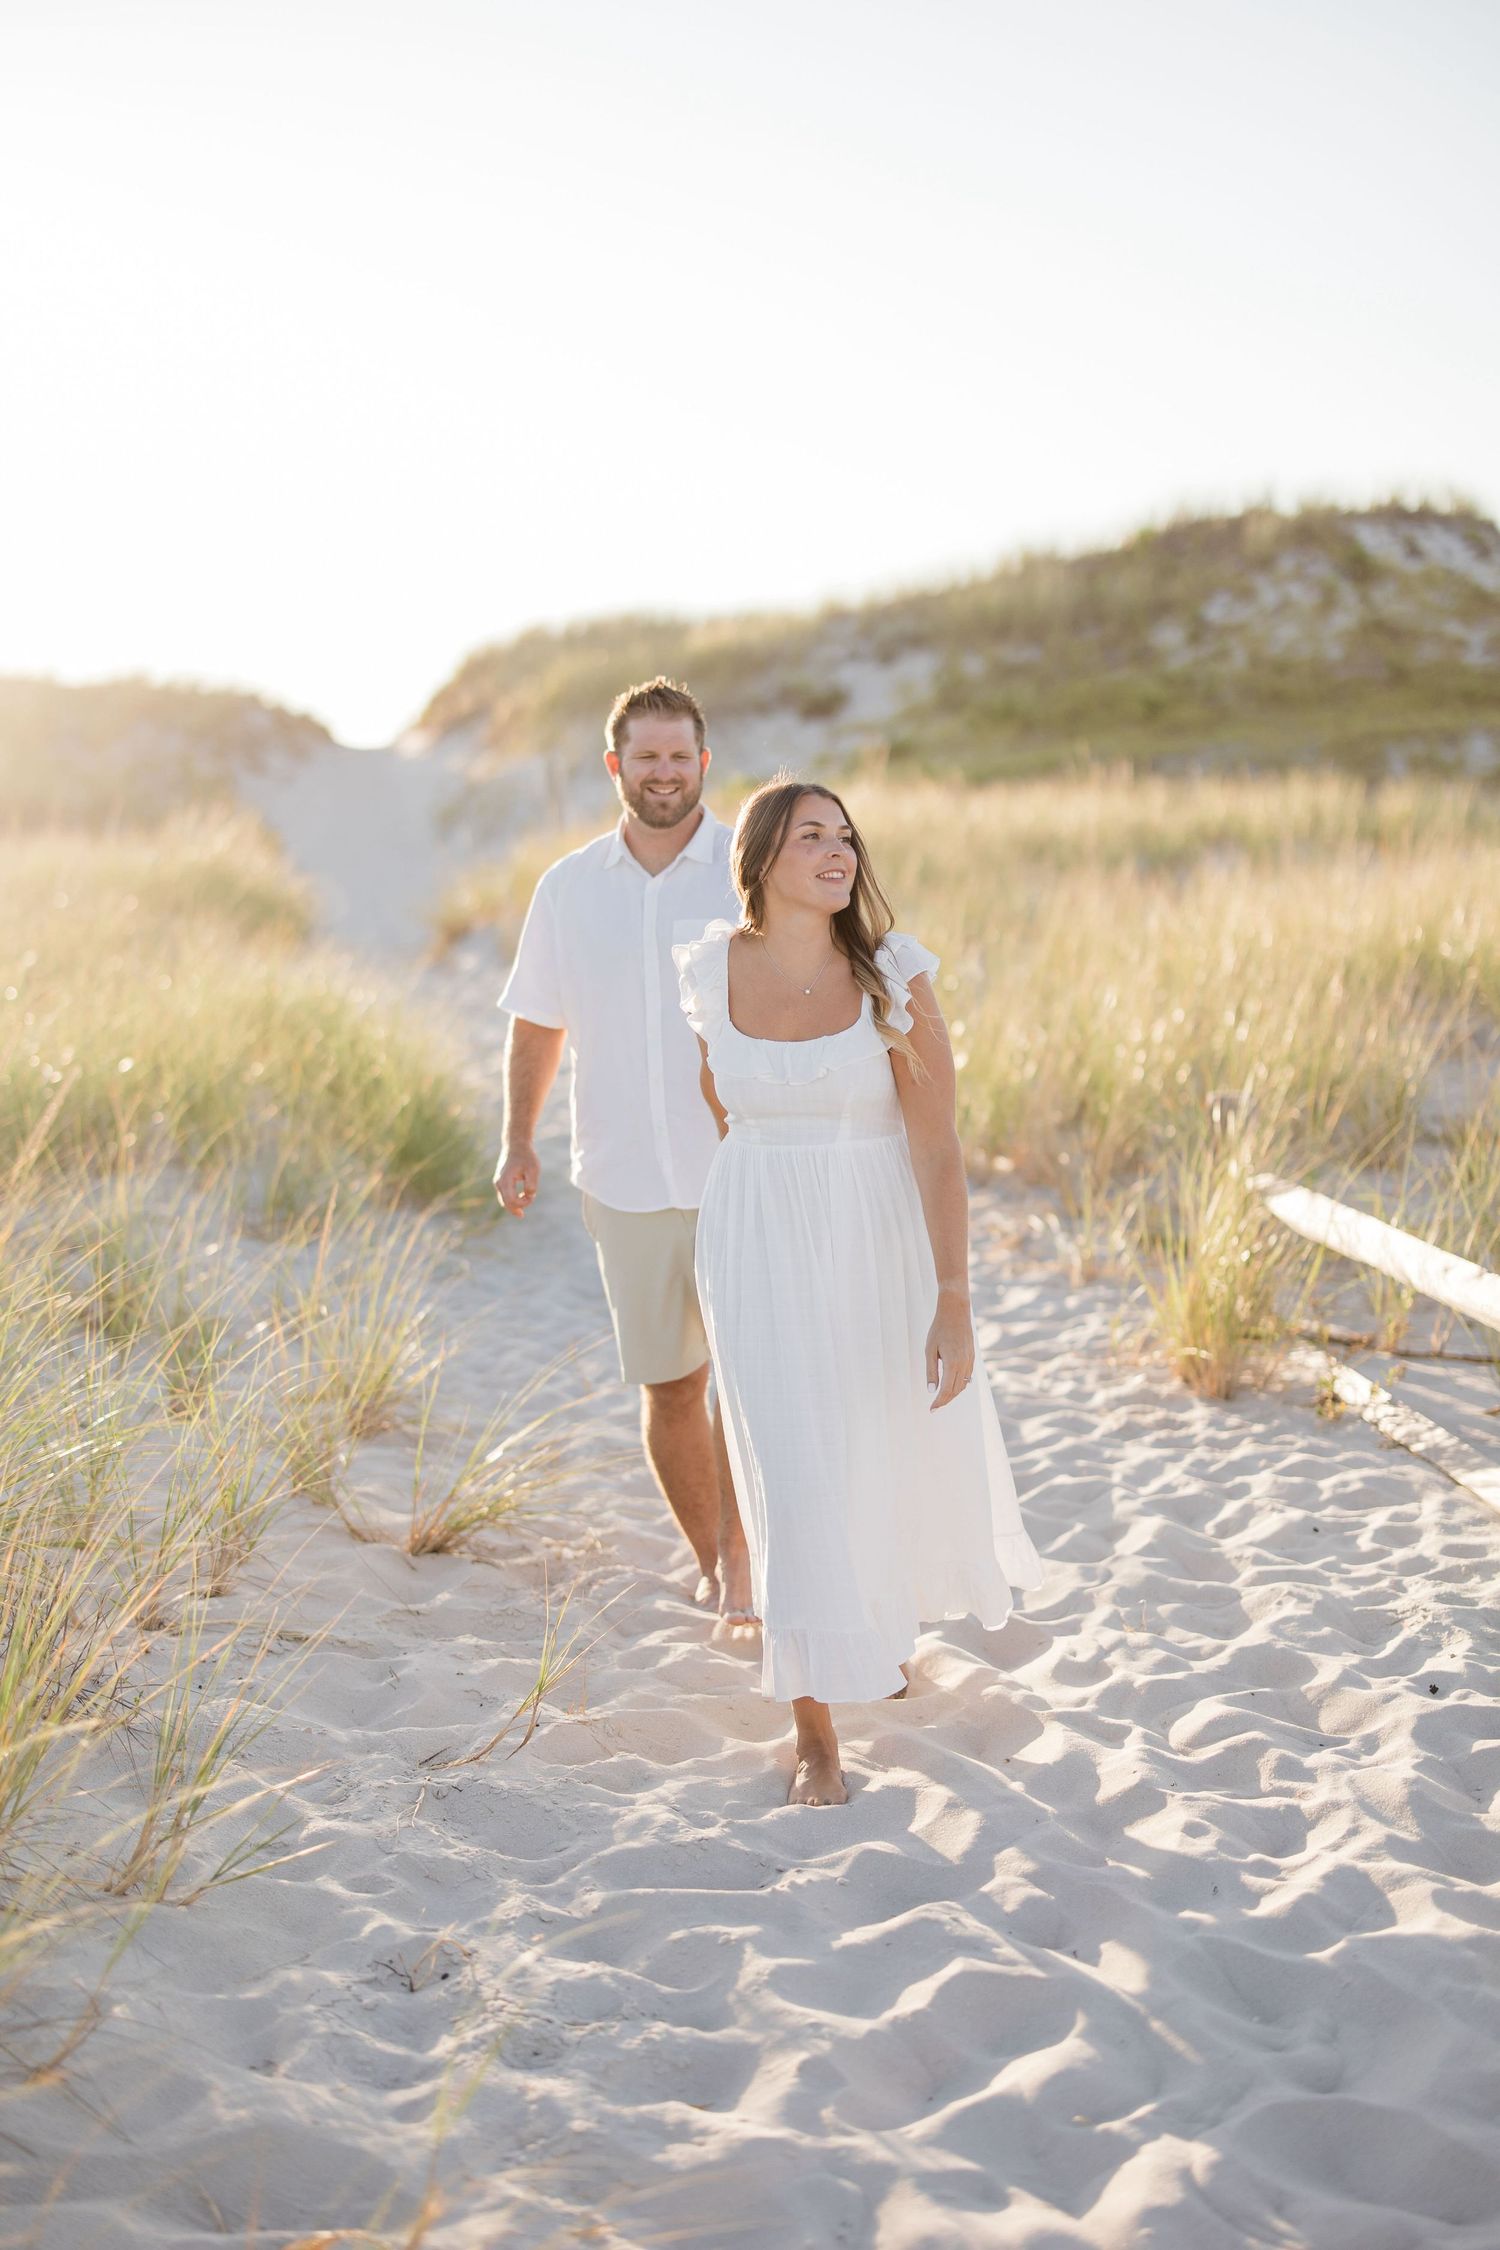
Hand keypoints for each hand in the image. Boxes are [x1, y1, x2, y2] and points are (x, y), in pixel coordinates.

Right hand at [495, 1144, 539, 1215]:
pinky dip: (512, 1199)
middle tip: (523, 1215)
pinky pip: (504, 1195)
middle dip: (516, 1209)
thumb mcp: (533, 1169)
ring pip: (504, 1200)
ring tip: (527, 1201)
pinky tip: (522, 1197)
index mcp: (505, 1181)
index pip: (512, 1201)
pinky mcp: (500, 1180)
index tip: (533, 1195)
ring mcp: (498, 1182)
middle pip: (505, 1204)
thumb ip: (532, 1184)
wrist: (516, 1144)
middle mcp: (499, 1183)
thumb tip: (529, 1195)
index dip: (523, 1203)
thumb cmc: (526, 1156)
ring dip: (515, 1204)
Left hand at [925, 1290, 973, 1409]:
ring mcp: (970, 1361)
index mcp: (952, 1363)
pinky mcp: (972, 1357)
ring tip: (941, 1398)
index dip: (939, 1402)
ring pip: (963, 1385)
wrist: (956, 1312)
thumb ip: (931, 1371)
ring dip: (953, 1393)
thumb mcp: (930, 1350)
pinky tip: (952, 1385)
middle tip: (934, 1406)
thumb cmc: (939, 1329)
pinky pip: (967, 1376)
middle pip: (956, 1390)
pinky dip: (960, 1384)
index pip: (946, 1390)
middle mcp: (964, 1364)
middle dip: (945, 1400)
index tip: (931, 1410)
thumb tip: (931, 1390)